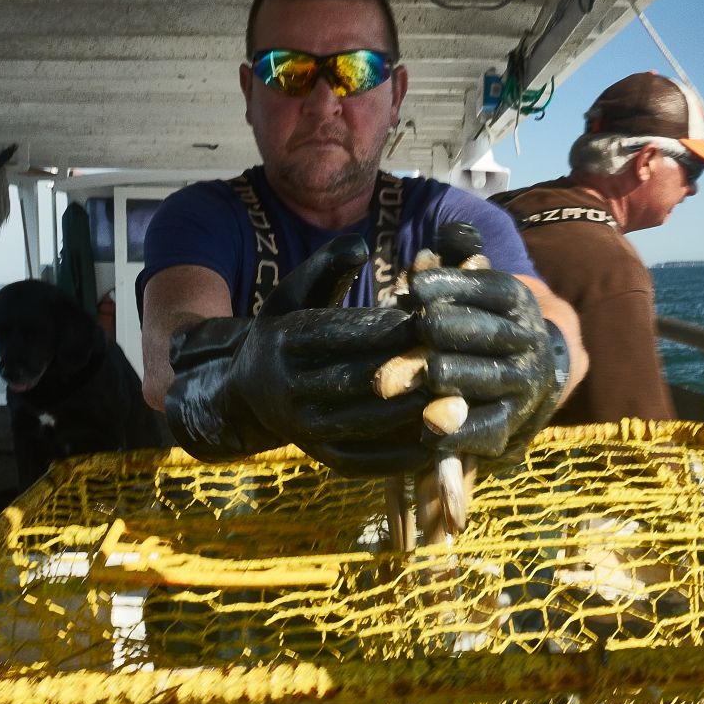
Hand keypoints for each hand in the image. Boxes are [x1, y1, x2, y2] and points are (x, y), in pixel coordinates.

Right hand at [166, 235, 430, 474]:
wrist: (249, 393)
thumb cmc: (287, 330)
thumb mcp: (295, 291)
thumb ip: (327, 264)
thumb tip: (361, 244)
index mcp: (284, 341)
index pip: (341, 333)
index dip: (387, 327)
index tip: (428, 318)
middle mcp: (287, 388)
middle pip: (356, 379)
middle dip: (407, 369)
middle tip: (453, 358)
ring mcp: (302, 428)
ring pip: (364, 421)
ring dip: (411, 412)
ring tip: (455, 398)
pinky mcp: (320, 456)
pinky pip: (364, 459)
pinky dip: (400, 455)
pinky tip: (436, 441)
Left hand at [405, 222, 568, 460]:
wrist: (533, 371)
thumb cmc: (482, 320)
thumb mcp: (476, 286)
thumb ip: (454, 263)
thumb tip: (426, 255)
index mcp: (517, 303)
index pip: (490, 290)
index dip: (454, 286)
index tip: (417, 286)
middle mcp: (526, 341)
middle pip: (489, 333)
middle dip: (450, 330)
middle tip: (421, 326)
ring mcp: (523, 384)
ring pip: (489, 379)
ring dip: (455, 376)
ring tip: (426, 373)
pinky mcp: (513, 422)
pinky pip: (488, 428)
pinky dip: (460, 430)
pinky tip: (427, 428)